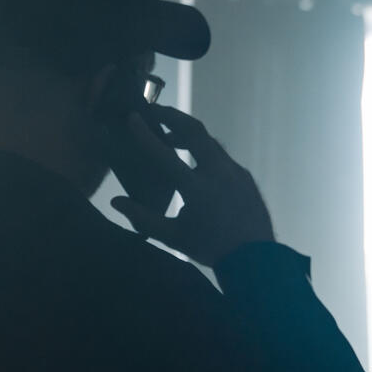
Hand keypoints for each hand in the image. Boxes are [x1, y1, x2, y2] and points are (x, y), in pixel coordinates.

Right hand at [110, 105, 274, 266]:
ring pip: (210, 142)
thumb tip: (116, 202)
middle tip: (155, 111)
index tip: (133, 118)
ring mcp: (235, 172)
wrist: (256, 260)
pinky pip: (223, 157)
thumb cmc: (210, 249)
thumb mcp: (173, 237)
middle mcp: (218, 173)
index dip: (146, 135)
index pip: (165, 154)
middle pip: (195, 131)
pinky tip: (196, 163)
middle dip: (173, 116)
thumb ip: (143, 218)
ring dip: (189, 135)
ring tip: (171, 138)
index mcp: (197, 188)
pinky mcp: (246, 177)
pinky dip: (205, 152)